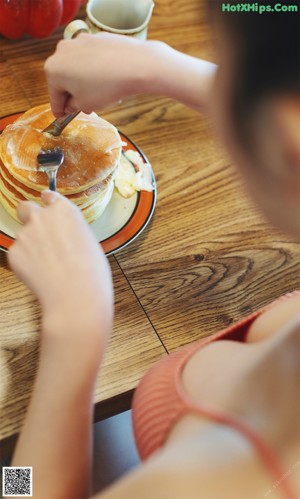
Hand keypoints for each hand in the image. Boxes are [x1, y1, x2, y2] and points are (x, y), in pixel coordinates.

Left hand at [8, 191, 112, 347]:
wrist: (76, 297)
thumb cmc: (91, 273)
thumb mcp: (89, 242)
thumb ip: (71, 230)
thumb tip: (63, 235)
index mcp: (65, 210)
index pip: (49, 196)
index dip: (47, 201)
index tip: (45, 203)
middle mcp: (42, 217)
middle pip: (25, 208)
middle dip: (28, 217)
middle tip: (38, 233)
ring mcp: (25, 234)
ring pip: (23, 236)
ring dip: (31, 246)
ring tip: (49, 266)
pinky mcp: (14, 253)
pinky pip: (18, 255)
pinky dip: (26, 263)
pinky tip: (42, 275)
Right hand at [44, 32, 154, 115]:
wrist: (135, 65)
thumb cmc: (107, 87)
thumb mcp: (85, 105)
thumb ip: (73, 106)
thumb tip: (71, 104)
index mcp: (53, 69)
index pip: (54, 95)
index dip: (58, 109)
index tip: (60, 116)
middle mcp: (62, 51)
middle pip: (64, 78)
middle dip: (72, 93)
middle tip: (81, 107)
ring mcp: (79, 41)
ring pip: (77, 66)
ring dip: (83, 81)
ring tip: (98, 94)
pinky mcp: (96, 37)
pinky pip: (91, 57)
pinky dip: (95, 68)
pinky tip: (106, 79)